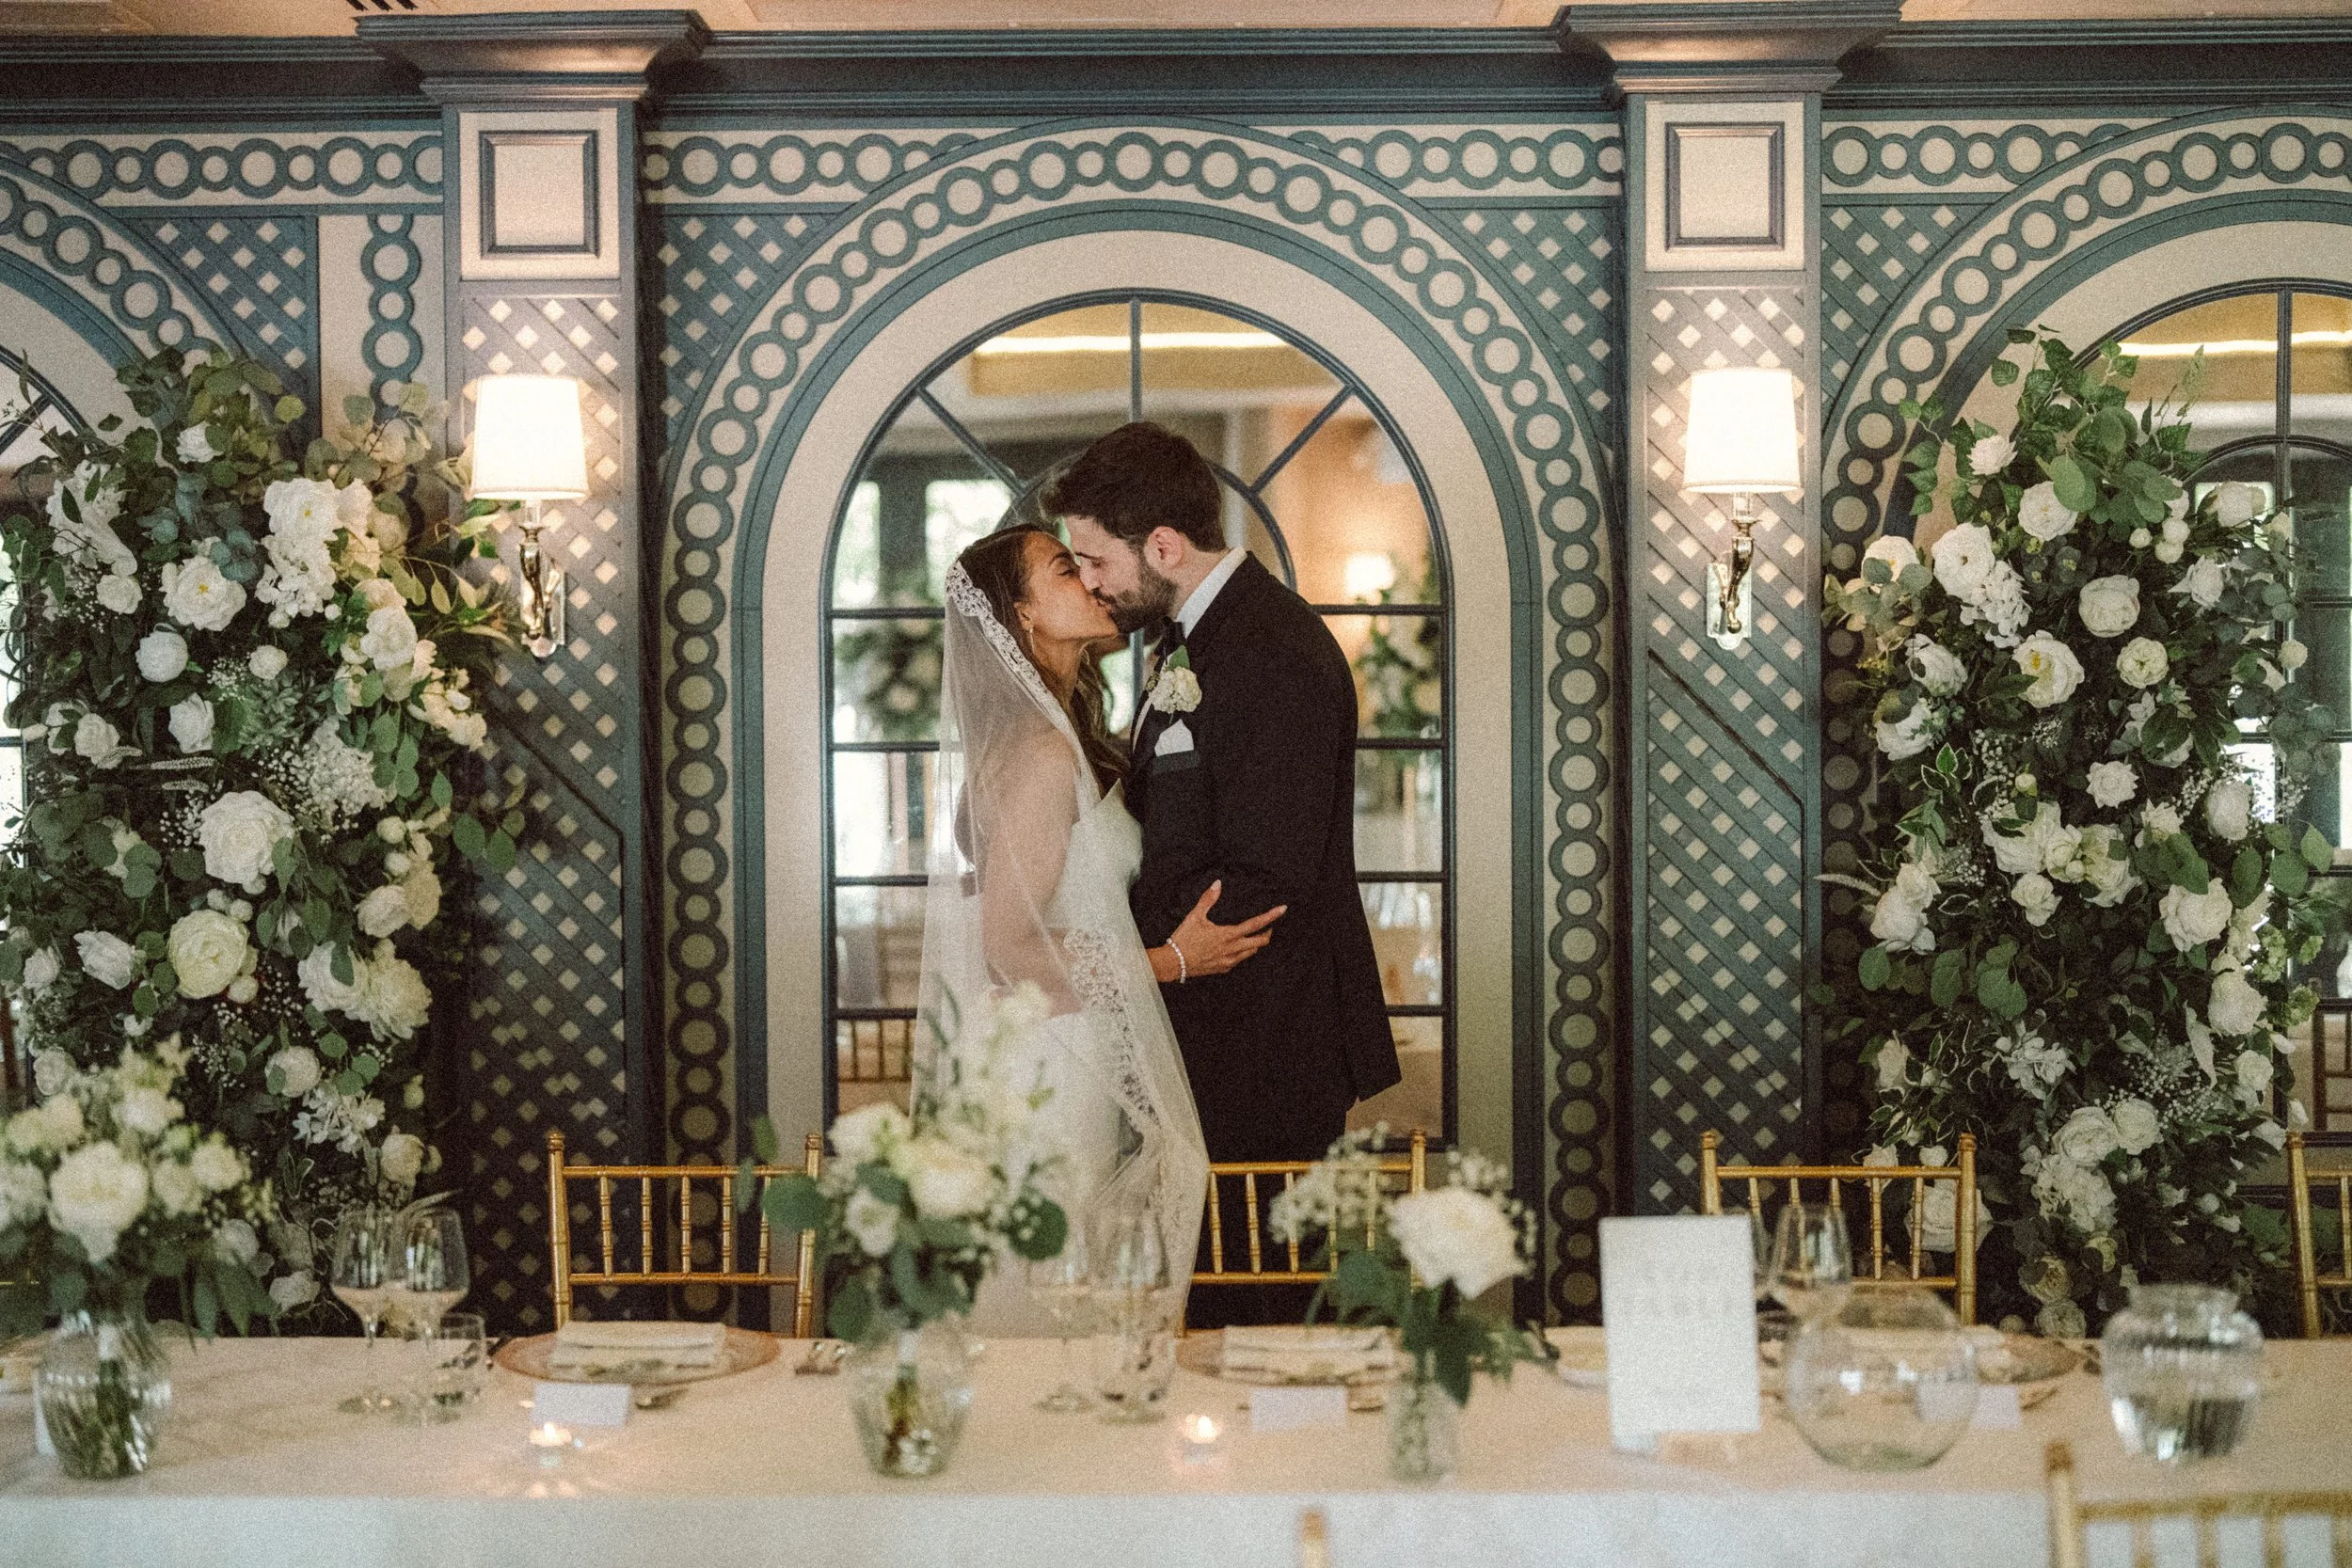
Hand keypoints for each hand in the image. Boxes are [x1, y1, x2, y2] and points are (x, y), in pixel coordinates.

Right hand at [1160, 880, 1284, 979]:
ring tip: (1253, 936)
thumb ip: (1208, 900)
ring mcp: (1228, 962)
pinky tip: (1235, 948)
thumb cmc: (1183, 940)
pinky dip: (1242, 953)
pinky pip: (1238, 961)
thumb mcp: (1194, 916)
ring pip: (1251, 953)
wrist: (1173, 963)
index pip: (1255, 924)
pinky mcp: (1222, 969)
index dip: (1271, 916)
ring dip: (1255, 944)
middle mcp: (1232, 950)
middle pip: (1260, 942)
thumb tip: (1217, 884)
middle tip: (1268, 927)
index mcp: (1228, 935)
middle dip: (1267, 933)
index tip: (1282, 909)